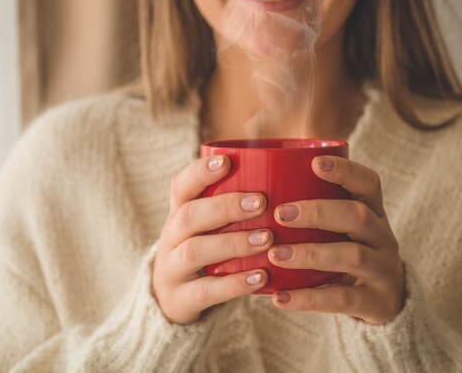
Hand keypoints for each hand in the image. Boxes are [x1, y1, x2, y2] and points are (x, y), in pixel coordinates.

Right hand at [152, 155, 272, 324]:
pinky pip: (206, 291)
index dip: (200, 172)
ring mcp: (172, 269)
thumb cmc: (206, 249)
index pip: (181, 186)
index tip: (226, 162)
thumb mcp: (208, 226)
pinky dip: (234, 284)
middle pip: (189, 216)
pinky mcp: (181, 299)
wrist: (173, 299)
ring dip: (233, 243)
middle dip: (225, 207)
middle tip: (261, 202)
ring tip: (267, 239)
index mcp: (178, 213)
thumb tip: (290, 176)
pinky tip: (262, 277)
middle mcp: (171, 237)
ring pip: (195, 251)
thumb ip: (234, 206)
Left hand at [267, 156, 404, 324]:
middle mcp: (383, 237)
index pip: (368, 183)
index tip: (314, 163)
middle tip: (280, 213)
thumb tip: (262, 171)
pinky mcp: (377, 302)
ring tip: (275, 255)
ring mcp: (384, 270)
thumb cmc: (346, 251)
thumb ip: (314, 205)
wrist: (384, 302)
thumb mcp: (342, 228)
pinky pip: (342, 300)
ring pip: (352, 257)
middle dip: (318, 212)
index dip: (345, 171)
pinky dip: (309, 299)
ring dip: (311, 254)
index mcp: (374, 212)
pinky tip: (279, 297)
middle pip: (358, 217)